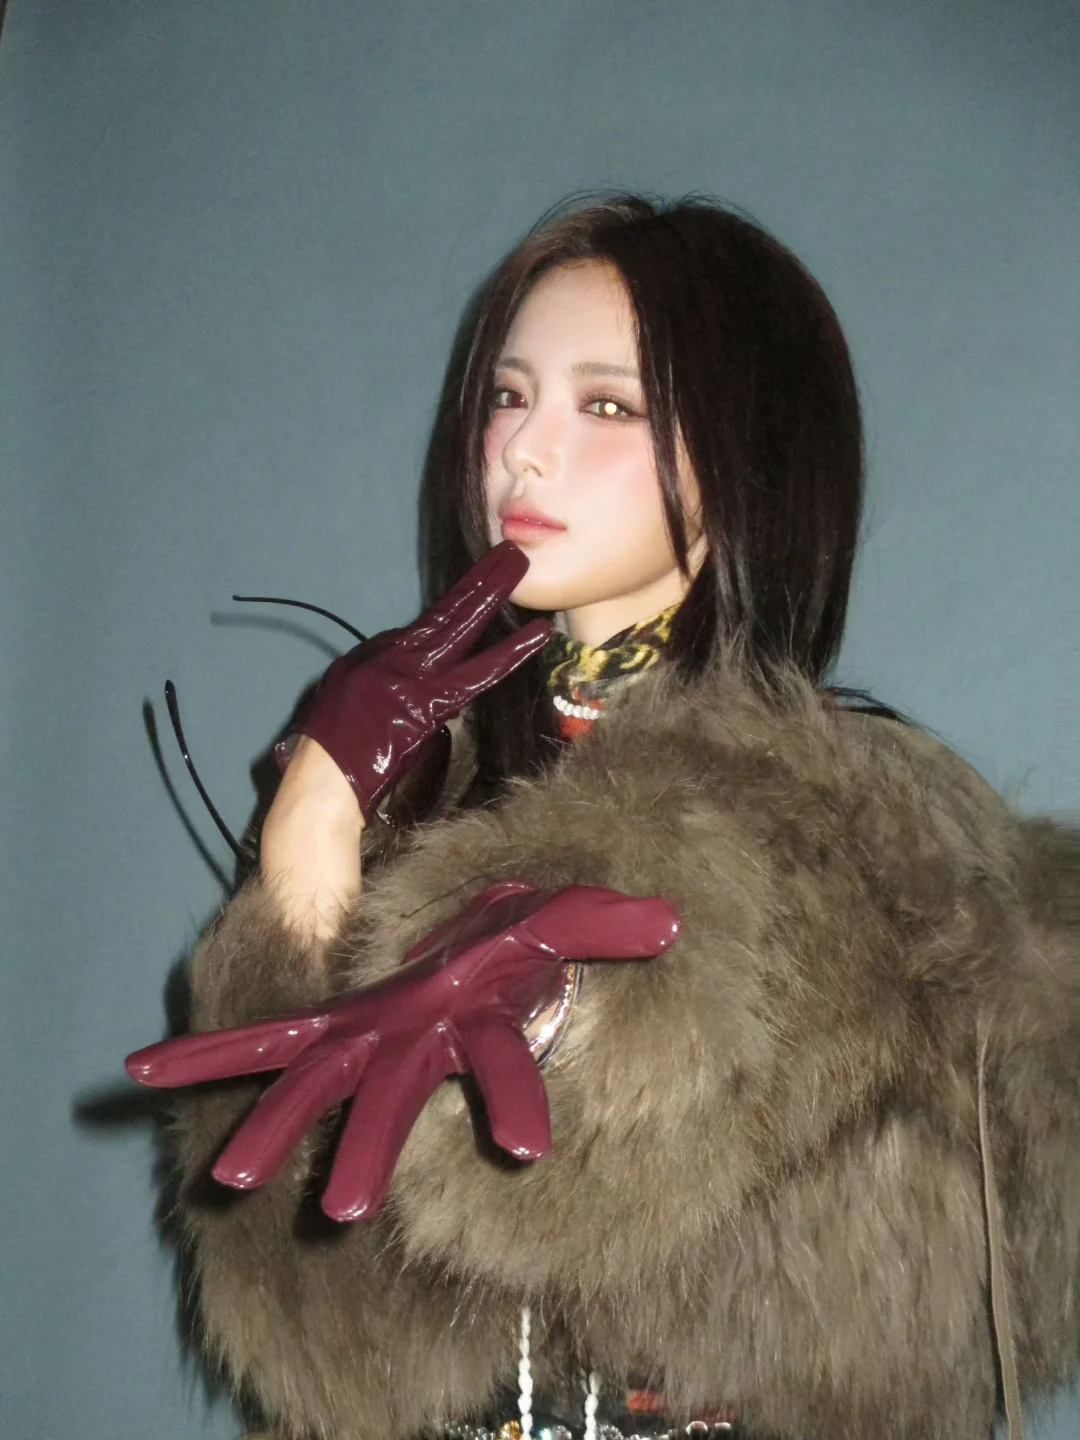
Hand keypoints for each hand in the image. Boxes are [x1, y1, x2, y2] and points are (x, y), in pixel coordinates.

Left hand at [126, 883, 679, 1220]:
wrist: (478, 947)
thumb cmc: (517, 945)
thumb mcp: (557, 918)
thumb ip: (600, 925)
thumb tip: (664, 925)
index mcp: (476, 1028)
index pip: (503, 1070)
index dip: (513, 1098)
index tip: (524, 1143)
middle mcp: (416, 1048)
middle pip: (390, 1103)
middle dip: (370, 1150)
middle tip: (343, 1207)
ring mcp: (365, 1042)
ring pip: (317, 1091)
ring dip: (277, 1130)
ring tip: (232, 1176)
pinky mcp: (327, 1027)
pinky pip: (262, 1041)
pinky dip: (209, 1056)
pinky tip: (143, 1072)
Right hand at [281, 541, 550, 821]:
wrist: (323, 779)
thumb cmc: (331, 747)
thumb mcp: (350, 694)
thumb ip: (382, 672)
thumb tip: (412, 664)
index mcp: (379, 655)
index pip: (431, 622)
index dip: (462, 599)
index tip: (486, 579)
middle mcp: (396, 657)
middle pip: (447, 612)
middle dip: (479, 581)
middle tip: (509, 552)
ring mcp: (411, 677)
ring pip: (461, 628)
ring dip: (491, 595)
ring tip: (518, 567)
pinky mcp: (426, 703)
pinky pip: (479, 674)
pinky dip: (511, 653)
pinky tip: (538, 635)